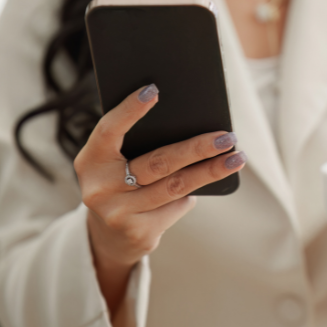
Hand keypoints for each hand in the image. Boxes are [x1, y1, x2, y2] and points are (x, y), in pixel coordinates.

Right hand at [74, 84, 246, 326]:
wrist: (109, 236)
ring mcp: (119, 214)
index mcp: (90, 161)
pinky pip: (176, 206)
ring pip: (175, 186)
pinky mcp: (140, 233)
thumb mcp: (115, 162)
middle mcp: (100, 188)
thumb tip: (190, 122)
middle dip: (197, 148)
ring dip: (211, 171)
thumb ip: (135, 144)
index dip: (130, 110)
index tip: (154, 90)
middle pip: (157, 162)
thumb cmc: (120, 182)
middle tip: (226, 136)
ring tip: (236, 157)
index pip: (109, 130)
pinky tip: (207, 183)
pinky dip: (192, 193)